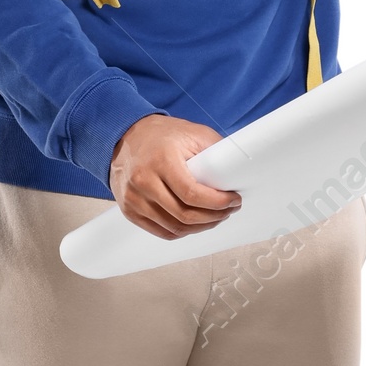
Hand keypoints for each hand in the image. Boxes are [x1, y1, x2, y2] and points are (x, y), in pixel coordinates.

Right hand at [109, 113, 241, 240]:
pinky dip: (182, 232)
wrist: (127, 136)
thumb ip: (216, 151)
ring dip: (201, 227)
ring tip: (215, 217)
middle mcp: (143, 180)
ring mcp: (133, 198)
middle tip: (228, 210)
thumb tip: (238, 171)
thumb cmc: (162, 135)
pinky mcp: (129, 210)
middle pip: (184, 215)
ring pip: (174, 228)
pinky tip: (195, 223)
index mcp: (161, 160)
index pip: (192, 194)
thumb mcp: (194, 133)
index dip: (218, 203)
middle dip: (214, 217)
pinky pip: (161, 231)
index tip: (233, 200)